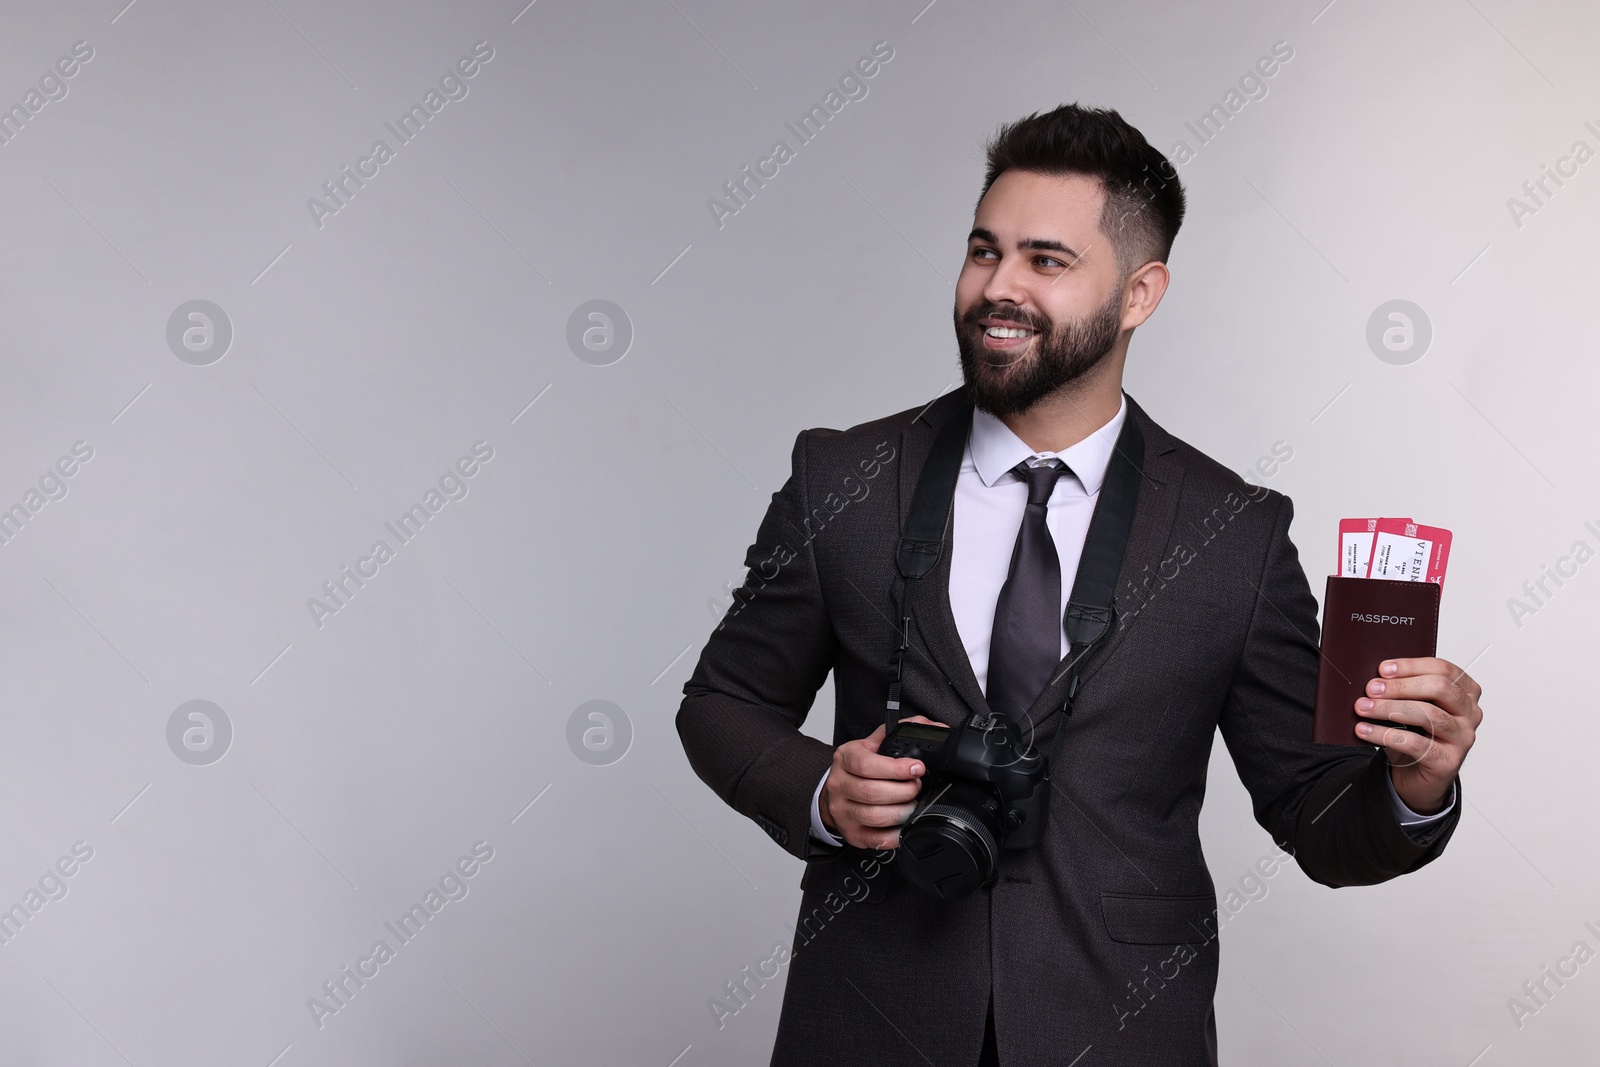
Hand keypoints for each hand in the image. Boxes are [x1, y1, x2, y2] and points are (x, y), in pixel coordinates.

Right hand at [821, 716, 945, 849]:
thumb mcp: (874, 744)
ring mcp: (843, 811)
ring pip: (875, 816)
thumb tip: (935, 728)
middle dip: (903, 791)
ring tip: (911, 805)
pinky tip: (904, 825)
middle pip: (872, 792)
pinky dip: (895, 834)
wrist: (836, 791)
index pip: (866, 764)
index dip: (896, 769)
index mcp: (845, 758)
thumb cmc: (858, 768)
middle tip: (916, 788)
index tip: (917, 769)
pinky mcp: (851, 833)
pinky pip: (876, 839)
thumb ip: (901, 732)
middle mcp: (839, 784)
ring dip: (901, 812)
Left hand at [1354, 656, 1481, 814]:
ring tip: (1363, 708)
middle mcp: (1470, 713)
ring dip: (1389, 709)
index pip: (1443, 670)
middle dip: (1401, 686)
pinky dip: (1385, 735)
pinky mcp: (1449, 761)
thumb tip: (1374, 679)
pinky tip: (1364, 731)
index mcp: (1465, 692)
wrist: (1417, 775)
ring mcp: (1463, 738)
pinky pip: (1415, 744)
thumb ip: (1403, 690)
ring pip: (1428, 715)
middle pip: (1440, 688)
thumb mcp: (1411, 706)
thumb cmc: (1416, 734)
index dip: (1412, 666)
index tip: (1383, 669)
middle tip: (1371, 689)